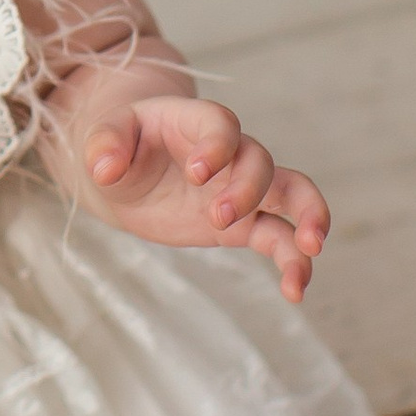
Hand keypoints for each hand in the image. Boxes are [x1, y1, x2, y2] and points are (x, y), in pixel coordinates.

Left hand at [81, 91, 327, 299]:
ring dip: (307, 217)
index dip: (216, 146)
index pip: (221, 124)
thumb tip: (104, 168)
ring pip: (291, 194)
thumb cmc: (122, 145)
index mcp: (197, 123)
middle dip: (246, 189)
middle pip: (259, 161)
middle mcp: (230, 153)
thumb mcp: (105, 136)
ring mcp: (242, 189)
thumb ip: (105, 144)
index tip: (197, 172)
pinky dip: (293, 262)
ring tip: (310, 249)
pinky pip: (281, 239)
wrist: (131, 172)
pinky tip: (294, 292)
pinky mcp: (244, 224)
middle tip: (218, 217)